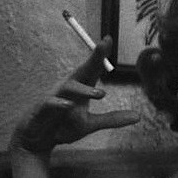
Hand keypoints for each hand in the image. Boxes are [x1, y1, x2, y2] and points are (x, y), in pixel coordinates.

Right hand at [10, 36, 138, 154]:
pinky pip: (50, 103)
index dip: (99, 55)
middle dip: (92, 58)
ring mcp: (54, 97)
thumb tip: (138, 116)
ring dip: (84, 90)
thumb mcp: (90, 124)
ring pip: (68, 88)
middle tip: (103, 47)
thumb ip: (112, 119)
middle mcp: (68, 89)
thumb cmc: (64, 125)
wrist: (39, 139)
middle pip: (81, 70)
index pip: (92, 70)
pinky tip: (69, 105)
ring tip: (100, 94)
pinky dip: (59, 104)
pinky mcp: (42, 109)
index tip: (108, 39)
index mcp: (80, 89)